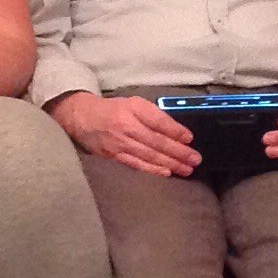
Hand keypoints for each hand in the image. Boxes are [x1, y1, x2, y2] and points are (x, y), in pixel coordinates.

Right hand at [50, 91, 200, 176]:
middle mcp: (126, 127)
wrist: (82, 118)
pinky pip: (136, 165)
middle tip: (195, 159)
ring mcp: (120, 144)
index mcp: (133, 110)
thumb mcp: (134, 103)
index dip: (175, 131)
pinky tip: (166, 173)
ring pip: (149, 156)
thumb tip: (176, 131)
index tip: (190, 138)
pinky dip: (153, 170)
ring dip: (170, 163)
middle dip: (178, 152)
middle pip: (157, 142)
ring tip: (187, 169)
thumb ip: (153, 114)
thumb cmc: (113, 110)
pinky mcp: (114, 157)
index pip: (158, 121)